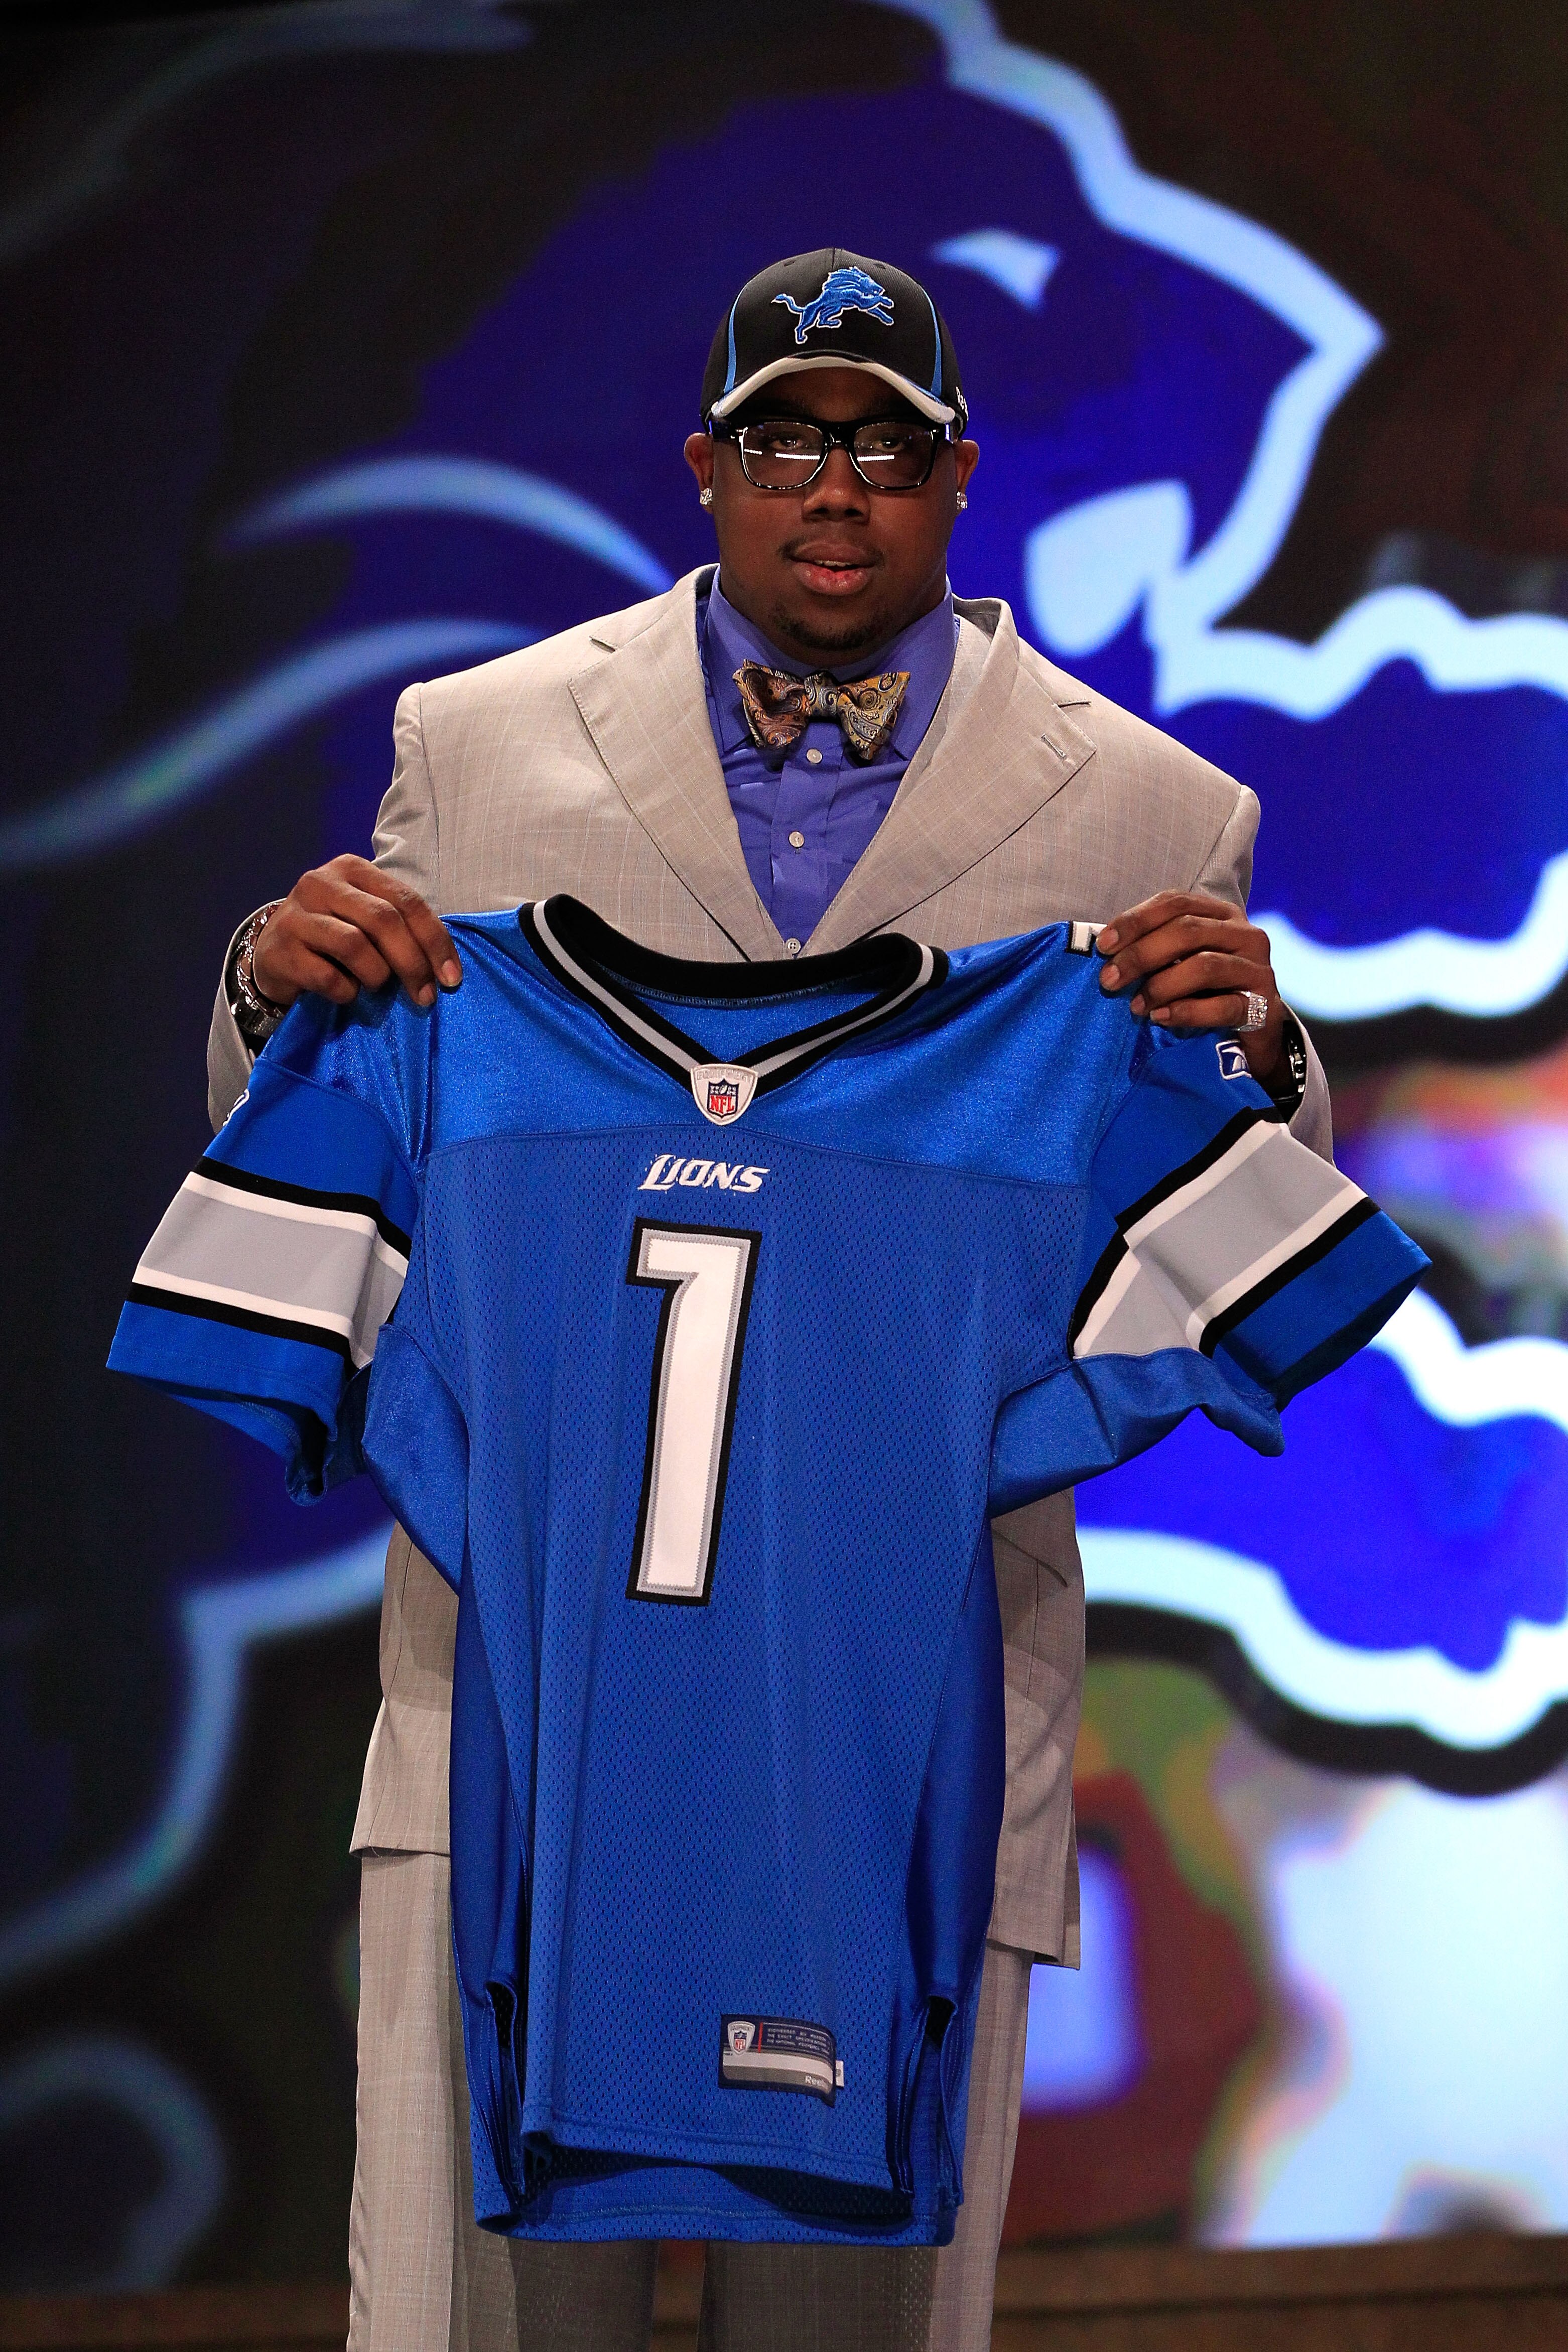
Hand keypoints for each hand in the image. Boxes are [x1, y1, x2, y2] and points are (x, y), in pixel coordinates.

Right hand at [251, 855, 461, 1011]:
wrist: (274, 954)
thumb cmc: (333, 936)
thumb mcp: (365, 919)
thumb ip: (399, 926)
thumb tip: (445, 967)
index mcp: (352, 869)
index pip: (406, 901)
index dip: (435, 941)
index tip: (452, 978)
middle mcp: (322, 883)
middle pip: (383, 920)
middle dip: (412, 963)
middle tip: (424, 996)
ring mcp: (296, 914)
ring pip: (354, 945)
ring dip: (376, 975)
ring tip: (375, 987)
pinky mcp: (280, 949)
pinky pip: (327, 977)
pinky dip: (346, 991)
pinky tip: (345, 992)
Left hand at [1096, 890, 1286, 1085]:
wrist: (1256, 1031)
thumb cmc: (1210, 990)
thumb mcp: (1183, 960)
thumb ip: (1156, 948)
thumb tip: (1106, 949)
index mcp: (1223, 914)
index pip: (1176, 902)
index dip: (1136, 920)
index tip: (1103, 945)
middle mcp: (1245, 934)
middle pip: (1187, 930)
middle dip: (1141, 954)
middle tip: (1109, 979)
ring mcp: (1258, 969)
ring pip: (1204, 966)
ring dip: (1161, 986)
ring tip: (1135, 1006)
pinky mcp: (1263, 1006)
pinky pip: (1222, 1006)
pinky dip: (1186, 1012)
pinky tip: (1161, 1018)